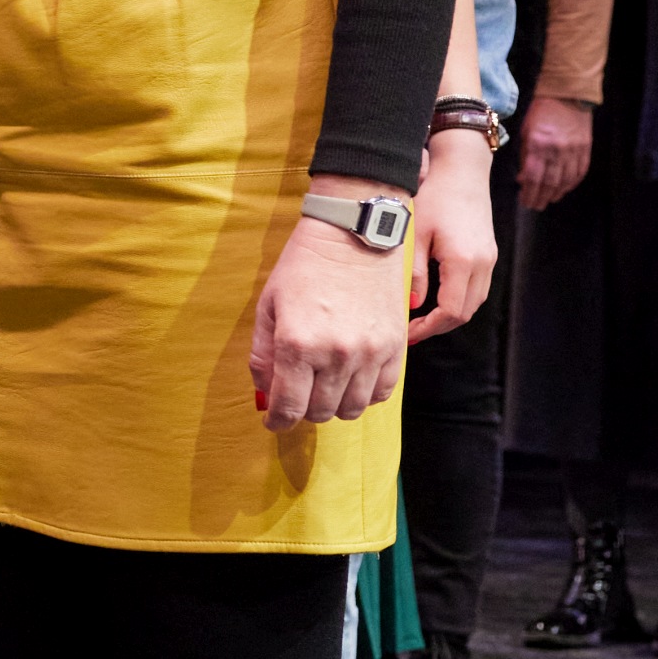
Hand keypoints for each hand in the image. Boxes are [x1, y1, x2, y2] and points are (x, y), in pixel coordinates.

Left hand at [250, 197, 410, 426]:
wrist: (352, 236)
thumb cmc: (302, 268)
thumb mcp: (268, 307)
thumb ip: (262, 356)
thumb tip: (265, 393)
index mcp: (297, 345)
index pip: (288, 407)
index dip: (278, 421)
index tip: (274, 421)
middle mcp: (336, 355)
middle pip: (320, 412)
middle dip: (302, 412)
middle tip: (297, 397)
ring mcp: (370, 353)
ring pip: (352, 409)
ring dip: (334, 407)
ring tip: (323, 390)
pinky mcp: (395, 347)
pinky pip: (382, 392)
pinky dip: (364, 395)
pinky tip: (351, 382)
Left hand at [408, 132, 494, 341]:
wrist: (461, 171)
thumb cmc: (433, 197)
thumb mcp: (415, 236)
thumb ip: (415, 273)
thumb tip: (413, 306)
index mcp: (463, 261)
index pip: (452, 311)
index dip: (430, 328)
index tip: (408, 334)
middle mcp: (483, 263)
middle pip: (466, 312)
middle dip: (440, 326)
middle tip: (412, 331)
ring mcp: (489, 258)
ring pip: (475, 301)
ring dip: (451, 314)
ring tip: (421, 319)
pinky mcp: (488, 253)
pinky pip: (477, 287)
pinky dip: (459, 299)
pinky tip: (436, 298)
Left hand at [515, 92, 592, 211]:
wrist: (567, 95)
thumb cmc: (540, 113)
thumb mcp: (525, 132)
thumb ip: (525, 156)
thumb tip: (523, 179)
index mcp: (539, 144)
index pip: (534, 176)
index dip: (529, 192)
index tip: (525, 201)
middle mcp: (558, 150)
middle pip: (550, 181)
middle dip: (541, 197)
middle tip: (535, 206)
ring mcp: (574, 150)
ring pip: (566, 179)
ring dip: (556, 193)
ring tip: (548, 200)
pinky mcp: (586, 148)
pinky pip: (580, 171)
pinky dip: (572, 183)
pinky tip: (564, 189)